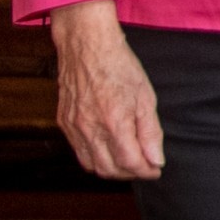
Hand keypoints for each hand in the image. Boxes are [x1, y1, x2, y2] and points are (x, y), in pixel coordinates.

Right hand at [48, 0, 163, 180]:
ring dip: (112, 169)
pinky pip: (78, 151)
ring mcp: (73, 127)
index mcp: (114, 122)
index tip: (156, 169)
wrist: (87, 45)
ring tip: (128, 159)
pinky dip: (95, 157)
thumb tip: (155, 160)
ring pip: (91, 165)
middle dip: (130, 174)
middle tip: (145, 166)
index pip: (131, 163)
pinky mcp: (63, 122)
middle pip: (109, 170)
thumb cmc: (119, 66)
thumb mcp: (146, 98)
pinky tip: (109, 148)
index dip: (147, 171)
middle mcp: (89, 128)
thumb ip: (150, 133)